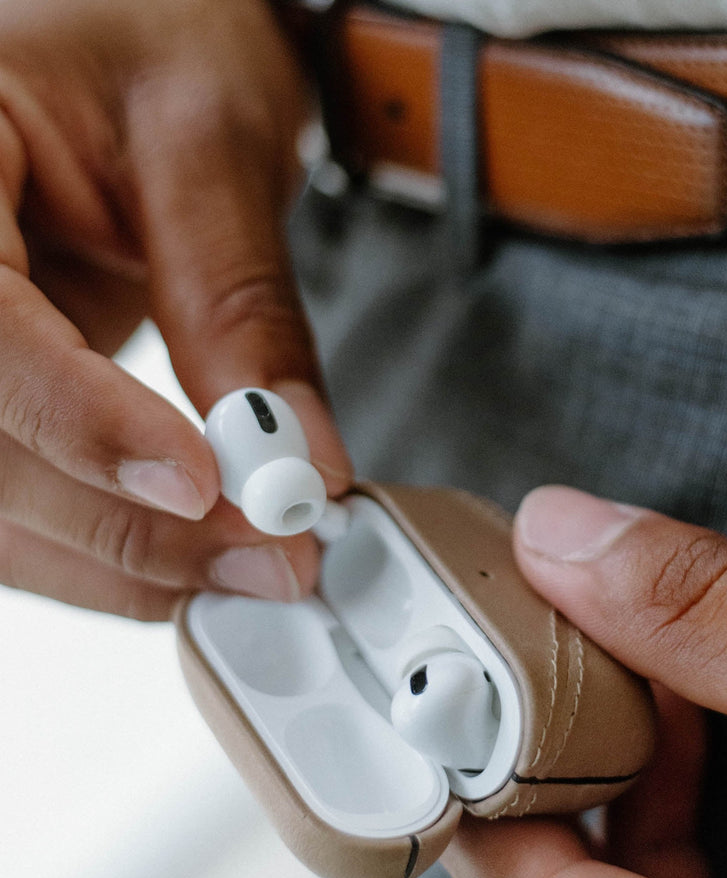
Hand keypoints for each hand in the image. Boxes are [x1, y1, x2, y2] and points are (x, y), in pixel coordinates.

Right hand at [0, 0, 350, 617]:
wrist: (135, 24)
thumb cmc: (154, 25)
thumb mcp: (210, 138)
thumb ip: (241, 304)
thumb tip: (297, 459)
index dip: (82, 425)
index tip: (207, 487)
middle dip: (125, 526)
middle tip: (268, 561)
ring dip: (119, 560)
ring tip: (248, 571)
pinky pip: (15, 498)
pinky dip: (104, 545)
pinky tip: (187, 557)